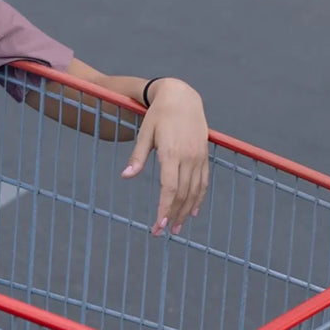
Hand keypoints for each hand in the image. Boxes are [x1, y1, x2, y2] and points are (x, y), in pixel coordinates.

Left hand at [121, 79, 209, 234]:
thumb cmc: (158, 115)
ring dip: (186, 211)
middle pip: (182, 194)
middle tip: (163, 232)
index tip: (159, 225)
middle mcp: (188, 157)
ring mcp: (198, 157)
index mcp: (171, 153)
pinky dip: (199, 198)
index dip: (164, 208)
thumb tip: (125, 176)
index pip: (169, 188)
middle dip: (173, 215)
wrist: (182, 97)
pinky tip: (193, 211)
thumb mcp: (145, 133)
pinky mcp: (204, 156)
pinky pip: (204, 182)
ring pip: (195, 191)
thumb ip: (137, 157)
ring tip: (177, 228)